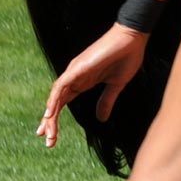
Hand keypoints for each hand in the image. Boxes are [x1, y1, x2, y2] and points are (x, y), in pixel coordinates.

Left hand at [36, 23, 147, 147]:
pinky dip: (54, 100)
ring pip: (56, 96)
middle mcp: (75, 77)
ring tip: (48, 133)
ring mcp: (75, 71)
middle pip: (57, 102)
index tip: (52, 137)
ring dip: (50, 115)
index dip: (57, 119)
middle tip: (48, 141)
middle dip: (51, 122)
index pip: (64, 103)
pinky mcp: (78, 67)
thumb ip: (107, 101)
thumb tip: (101, 119)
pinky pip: (61, 86)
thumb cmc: (127, 58)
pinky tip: (50, 114)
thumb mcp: (116, 85)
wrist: (132, 39)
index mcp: (83, 82)